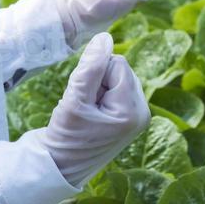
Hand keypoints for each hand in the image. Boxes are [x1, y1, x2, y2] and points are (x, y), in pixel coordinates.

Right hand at [39, 33, 150, 188]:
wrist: (61, 166)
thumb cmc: (67, 136)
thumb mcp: (75, 99)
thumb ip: (91, 67)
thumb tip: (105, 38)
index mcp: (133, 110)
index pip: (117, 63)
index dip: (94, 73)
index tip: (83, 99)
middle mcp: (143, 112)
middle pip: (121, 69)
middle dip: (99, 79)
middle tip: (84, 106)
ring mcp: (138, 116)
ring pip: (117, 77)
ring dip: (99, 87)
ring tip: (87, 111)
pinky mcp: (131, 118)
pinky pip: (117, 89)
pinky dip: (101, 95)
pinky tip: (92, 114)